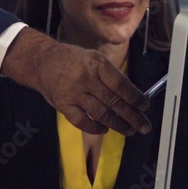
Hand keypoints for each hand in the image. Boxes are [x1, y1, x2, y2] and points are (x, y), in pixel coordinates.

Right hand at [0, 28, 149, 135]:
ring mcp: (73, 93)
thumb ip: (110, 76)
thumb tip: (132, 97)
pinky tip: (105, 130)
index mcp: (96, 63)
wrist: (42, 62)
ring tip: (129, 130)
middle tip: (143, 126)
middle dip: (132, 116)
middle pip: (113, 101)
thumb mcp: (93, 58)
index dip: (135, 97)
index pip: (120, 84)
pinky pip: (82, 121)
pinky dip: (95, 128)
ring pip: (100, 113)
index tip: (145, 106)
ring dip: (117, 124)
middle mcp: (85, 78)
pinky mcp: (63, 105)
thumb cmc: (73, 61)